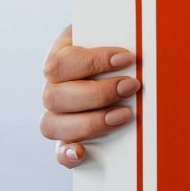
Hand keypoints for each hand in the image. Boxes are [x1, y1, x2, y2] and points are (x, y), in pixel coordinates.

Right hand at [42, 22, 139, 167]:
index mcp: (58, 58)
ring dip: (90, 122)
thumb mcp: (113, 36)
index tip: (127, 57)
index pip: (63, 62)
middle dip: (99, 93)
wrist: (115, 72)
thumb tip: (138, 45)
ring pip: (53, 124)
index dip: (94, 61)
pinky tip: (82, 152)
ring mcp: (55, 116)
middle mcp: (51, 89)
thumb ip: (119, 35)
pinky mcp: (65, 141)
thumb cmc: (114, 52)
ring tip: (125, 114)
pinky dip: (67, 155)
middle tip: (132, 86)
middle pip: (57, 96)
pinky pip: (58, 152)